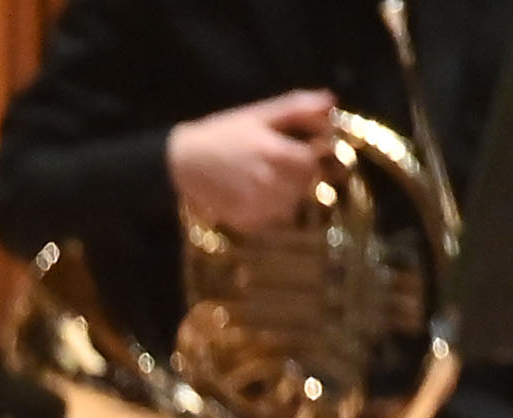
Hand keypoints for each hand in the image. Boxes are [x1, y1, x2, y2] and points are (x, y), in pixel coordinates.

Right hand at [168, 89, 340, 229]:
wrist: (182, 161)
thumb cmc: (222, 132)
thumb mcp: (258, 114)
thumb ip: (296, 107)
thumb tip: (331, 102)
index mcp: (274, 153)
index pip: (311, 161)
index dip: (309, 154)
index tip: (299, 148)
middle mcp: (268, 183)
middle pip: (304, 184)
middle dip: (298, 173)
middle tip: (280, 163)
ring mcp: (256, 206)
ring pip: (291, 203)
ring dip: (287, 192)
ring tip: (267, 178)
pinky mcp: (246, 222)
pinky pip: (273, 218)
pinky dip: (271, 208)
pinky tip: (255, 193)